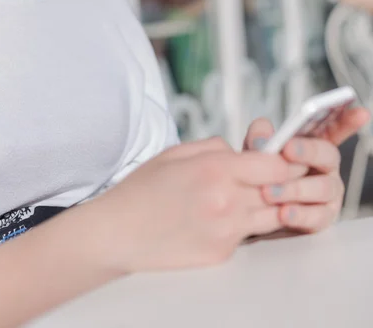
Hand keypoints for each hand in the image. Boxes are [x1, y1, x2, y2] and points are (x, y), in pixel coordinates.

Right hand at [105, 137, 291, 272]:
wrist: (118, 232)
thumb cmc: (143, 189)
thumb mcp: (178, 152)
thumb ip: (218, 147)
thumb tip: (244, 152)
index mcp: (216, 170)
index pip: (276, 166)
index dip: (283, 160)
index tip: (279, 158)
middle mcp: (227, 202)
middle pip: (280, 191)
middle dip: (281, 182)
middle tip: (272, 176)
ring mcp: (226, 232)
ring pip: (271, 216)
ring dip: (267, 204)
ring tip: (248, 195)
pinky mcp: (222, 254)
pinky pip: (247, 234)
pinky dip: (243, 224)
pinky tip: (221, 216)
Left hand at [245, 108, 369, 233]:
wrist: (251, 208)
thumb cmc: (260, 172)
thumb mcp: (256, 148)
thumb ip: (260, 135)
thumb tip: (262, 140)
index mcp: (313, 144)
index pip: (334, 129)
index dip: (348, 120)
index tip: (361, 112)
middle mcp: (326, 167)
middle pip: (328, 154)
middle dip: (308, 150)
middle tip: (287, 150)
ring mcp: (327, 193)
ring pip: (323, 188)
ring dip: (296, 188)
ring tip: (270, 191)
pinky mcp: (322, 217)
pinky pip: (316, 217)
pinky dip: (298, 215)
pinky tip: (283, 213)